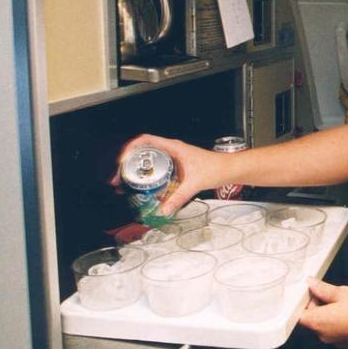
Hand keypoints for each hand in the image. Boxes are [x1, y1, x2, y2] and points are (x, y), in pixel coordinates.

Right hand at [109, 134, 225, 215]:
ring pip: (150, 160)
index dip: (130, 147)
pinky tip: (145, 188)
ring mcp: (174, 158)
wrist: (228, 169)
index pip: (145, 140)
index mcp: (173, 147)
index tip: (121, 160)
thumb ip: (179, 198)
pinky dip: (149, 176)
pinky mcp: (177, 166)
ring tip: (126, 183)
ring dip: (137, 170)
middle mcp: (172, 150)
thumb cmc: (215, 168)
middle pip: (143, 151)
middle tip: (119, 177)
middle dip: (128, 163)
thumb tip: (164, 209)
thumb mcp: (194, 183)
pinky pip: (158, 168)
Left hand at [298, 279, 347, 348]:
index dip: (305, 303)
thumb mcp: (341, 292)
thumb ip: (323, 289)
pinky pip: (339, 333)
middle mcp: (323, 335)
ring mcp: (336, 342)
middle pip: (314, 320)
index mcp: (318, 322)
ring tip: (346, 304)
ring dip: (332, 316)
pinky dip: (342, 324)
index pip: (300, 314)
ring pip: (327, 327)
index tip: (314, 293)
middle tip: (333, 295)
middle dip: (320, 307)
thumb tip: (311, 284)